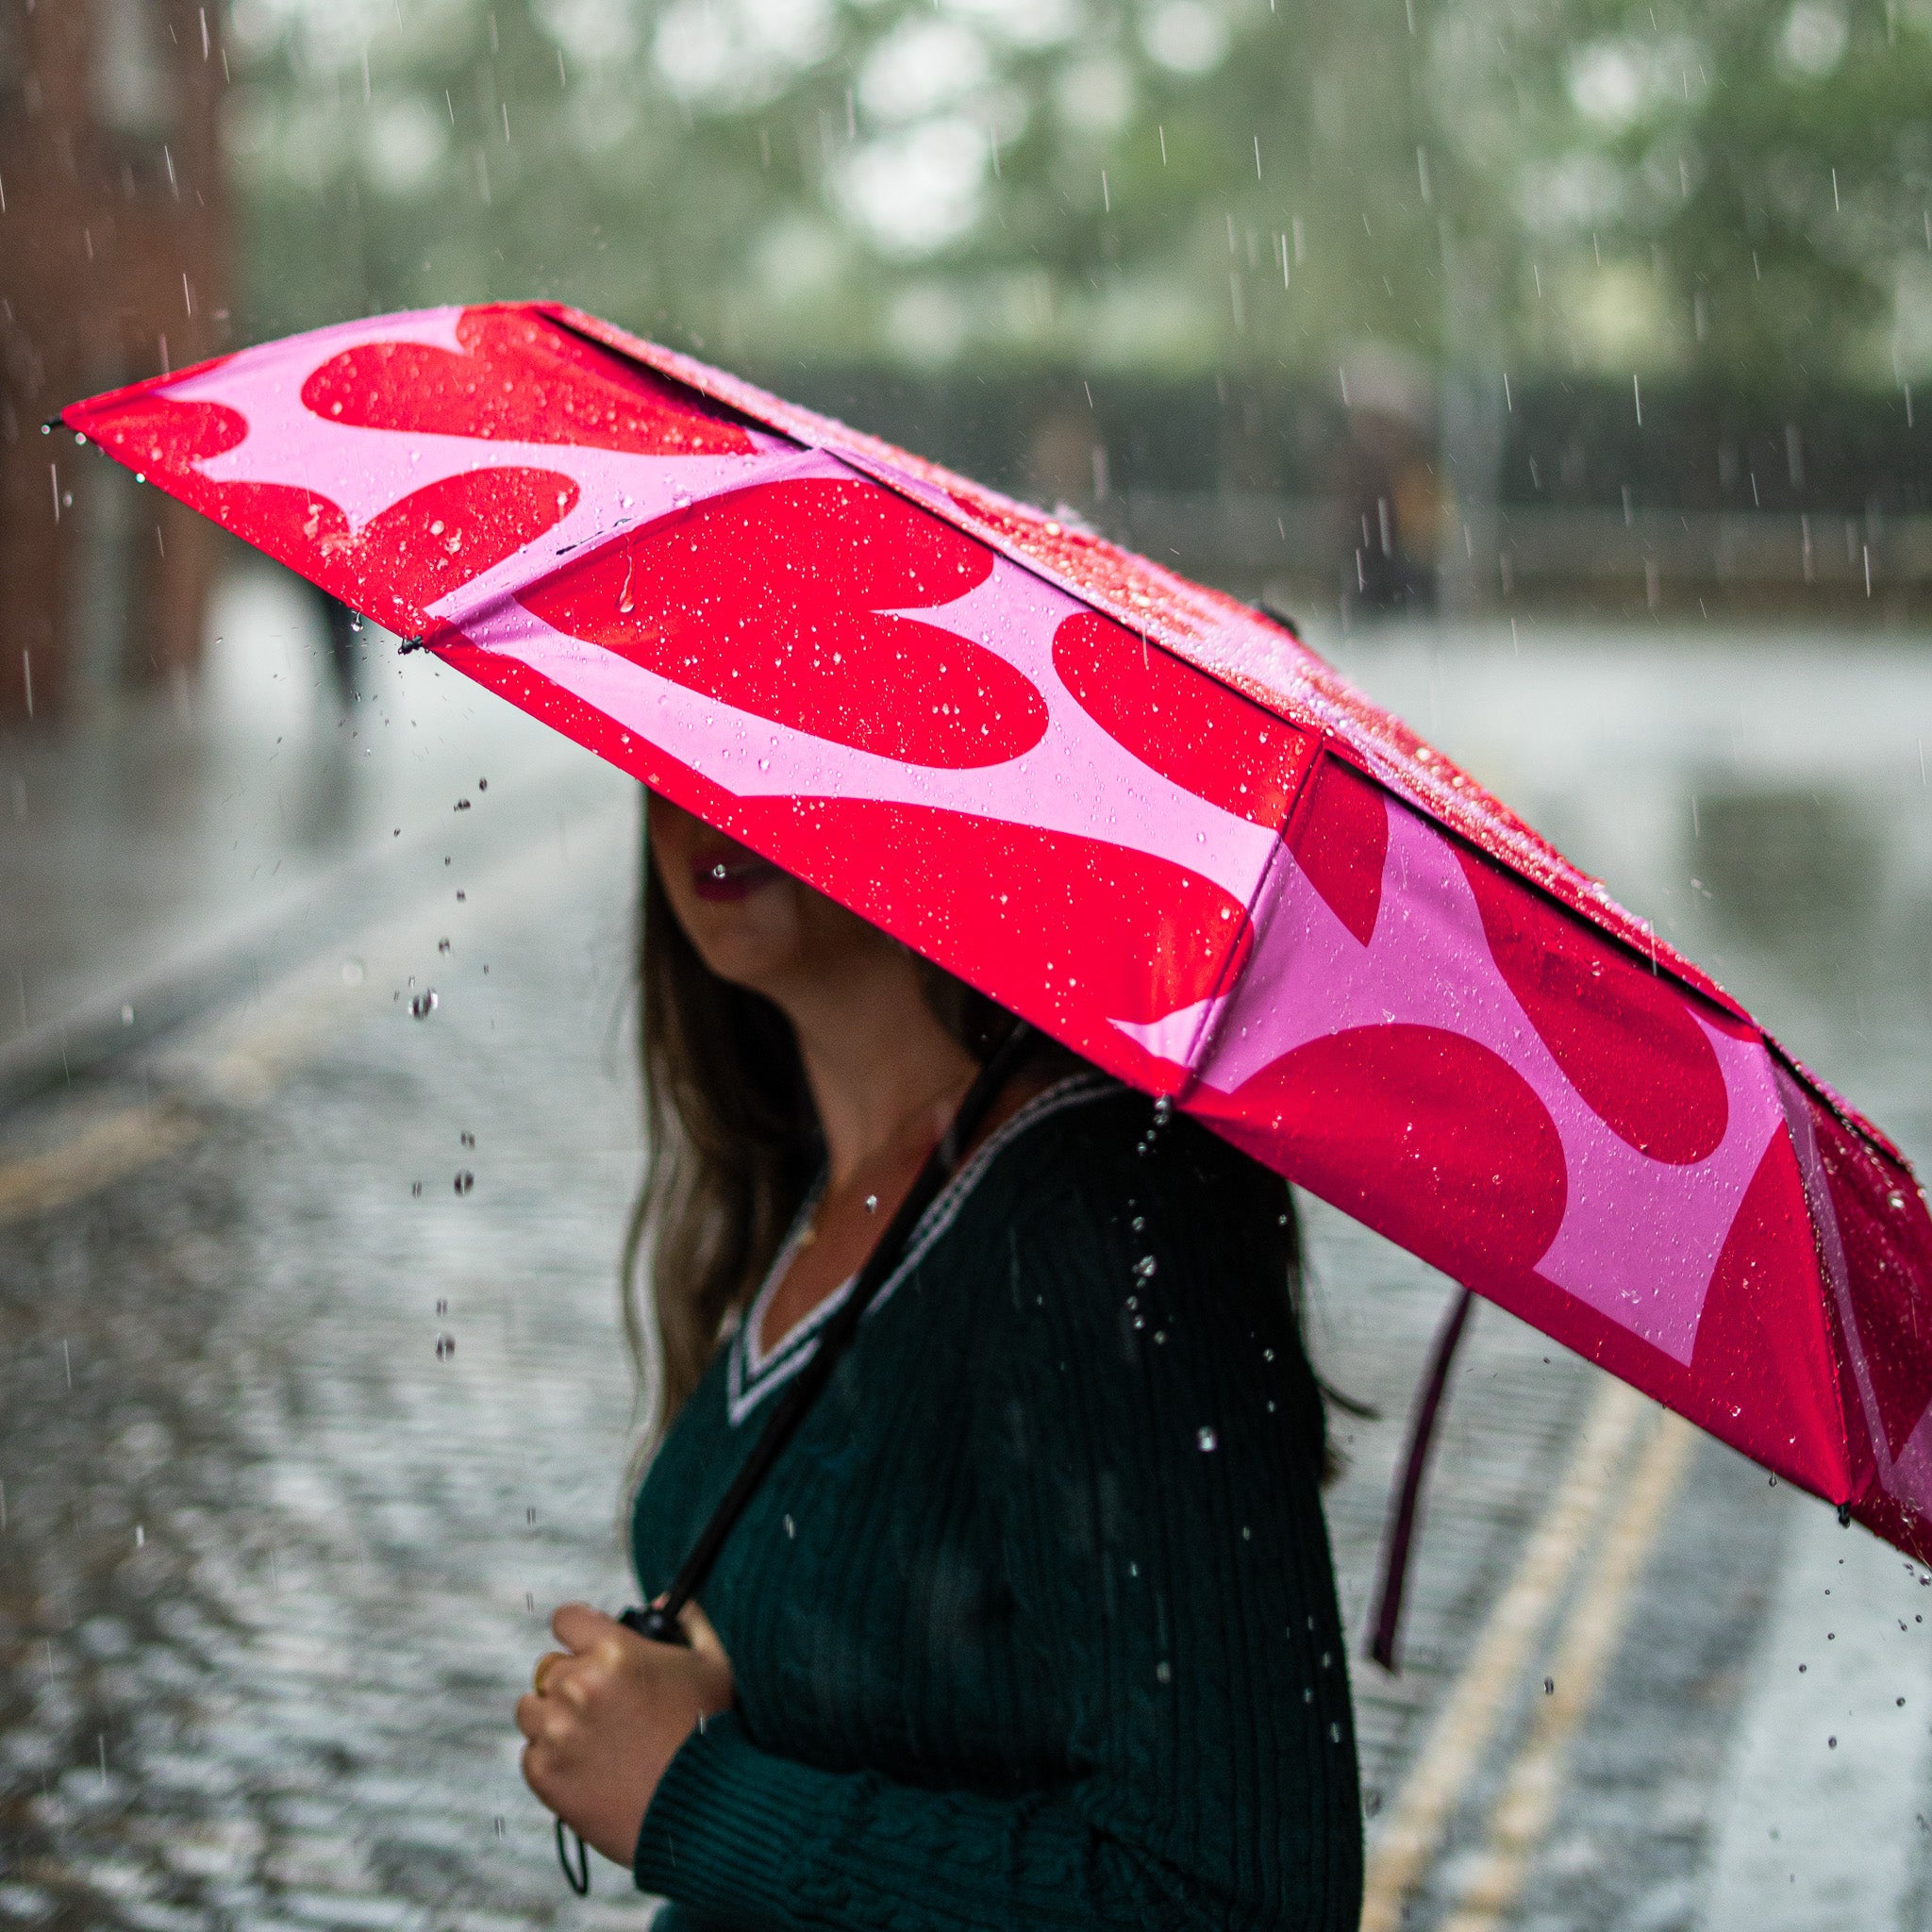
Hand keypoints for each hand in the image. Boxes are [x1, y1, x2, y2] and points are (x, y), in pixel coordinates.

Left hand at [517, 1601, 733, 1867]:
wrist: (701, 1812)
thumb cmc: (713, 1733)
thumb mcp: (714, 1664)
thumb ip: (690, 1619)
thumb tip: (658, 1601)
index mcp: (614, 1652)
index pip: (566, 1619)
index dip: (579, 1630)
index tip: (588, 1645)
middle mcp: (578, 1687)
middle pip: (549, 1667)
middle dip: (573, 1679)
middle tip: (603, 1703)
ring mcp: (557, 1733)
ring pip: (531, 1708)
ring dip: (554, 1716)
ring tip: (591, 1736)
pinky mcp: (545, 1775)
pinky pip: (531, 1754)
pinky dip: (552, 1757)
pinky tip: (588, 1766)